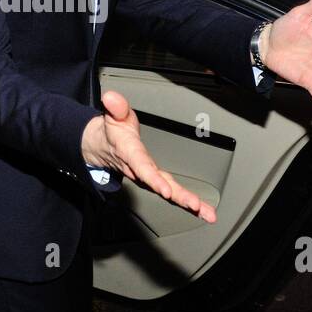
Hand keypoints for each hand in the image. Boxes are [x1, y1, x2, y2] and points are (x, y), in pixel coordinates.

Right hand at [82, 90, 216, 223]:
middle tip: (196, 206)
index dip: (153, 179)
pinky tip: (203, 210)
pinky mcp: (158, 181)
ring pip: (170, 193)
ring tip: (208, 213)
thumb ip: (115, 107)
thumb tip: (111, 98)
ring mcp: (151, 178)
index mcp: (131, 154)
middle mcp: (141, 170)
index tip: (165, 190)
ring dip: (189, 203)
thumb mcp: (113, 116)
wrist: (103, 148)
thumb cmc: (112, 132)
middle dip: (178, 197)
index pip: (142, 168)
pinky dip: (189, 203)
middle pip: (161, 186)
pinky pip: (173, 193)